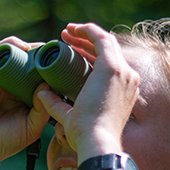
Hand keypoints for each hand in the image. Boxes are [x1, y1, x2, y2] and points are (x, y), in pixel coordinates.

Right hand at [0, 37, 50, 169]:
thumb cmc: (4, 140)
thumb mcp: (33, 127)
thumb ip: (44, 109)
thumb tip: (49, 85)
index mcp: (29, 97)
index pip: (45, 77)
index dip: (57, 69)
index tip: (71, 65)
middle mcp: (17, 85)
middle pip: (33, 61)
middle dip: (46, 54)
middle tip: (59, 51)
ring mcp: (3, 79)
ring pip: (18, 53)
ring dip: (31, 47)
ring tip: (42, 50)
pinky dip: (9, 45)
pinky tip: (21, 47)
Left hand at [37, 23, 141, 156]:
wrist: (96, 141)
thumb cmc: (86, 136)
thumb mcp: (70, 117)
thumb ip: (56, 105)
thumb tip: (41, 94)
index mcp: (123, 91)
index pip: (108, 65)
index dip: (89, 55)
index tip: (70, 51)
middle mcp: (128, 79)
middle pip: (108, 51)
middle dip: (86, 42)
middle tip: (65, 37)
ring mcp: (123, 72)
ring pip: (105, 42)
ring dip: (86, 34)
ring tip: (66, 31)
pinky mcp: (113, 67)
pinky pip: (101, 39)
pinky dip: (88, 31)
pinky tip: (74, 29)